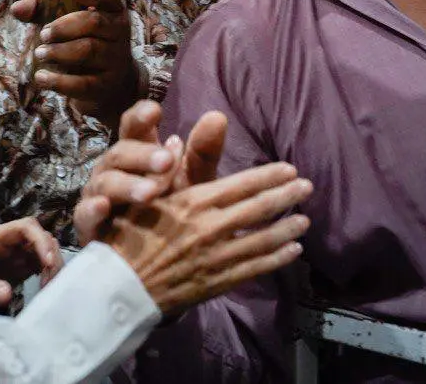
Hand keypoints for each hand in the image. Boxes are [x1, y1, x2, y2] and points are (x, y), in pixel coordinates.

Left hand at [0, 218, 61, 328]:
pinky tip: (45, 287)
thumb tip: (7, 293)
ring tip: (48, 286)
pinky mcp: (18, 268)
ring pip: (43, 250)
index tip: (46, 261)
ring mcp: (14, 255)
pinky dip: (47, 274)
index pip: (25, 227)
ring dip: (51, 265)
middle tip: (50, 280)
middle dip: (49, 255)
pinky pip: (39, 265)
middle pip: (39, 237)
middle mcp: (6, 242)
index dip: (40, 240)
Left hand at [11, 0, 139, 127]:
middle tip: (43, 34)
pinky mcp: (106, 85)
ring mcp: (116, 60)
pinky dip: (58, 81)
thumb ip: (41, 10)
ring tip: (40, 54)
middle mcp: (119, 32)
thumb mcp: (65, 22)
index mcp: (111, 10)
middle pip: (94, 22)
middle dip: (64, 27)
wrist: (110, 83)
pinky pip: (83, 83)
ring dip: (59, 52)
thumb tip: (17, 9)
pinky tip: (41, 77)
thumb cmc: (82, 42)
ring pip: (88, 51)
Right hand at [74, 100, 228, 245]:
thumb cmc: (172, 215)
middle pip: (120, 152)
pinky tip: (104, 207)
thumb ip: (203, 154)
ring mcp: (98, 195)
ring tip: (150, 194)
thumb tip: (217, 117)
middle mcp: (113, 169)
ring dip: (127, 185)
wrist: (154, 263)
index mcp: (138, 154)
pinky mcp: (87, 224)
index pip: (133, 127)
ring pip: (105, 181)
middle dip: (143, 155)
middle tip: (167, 161)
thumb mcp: (193, 184)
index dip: (140, 117)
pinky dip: (92, 209)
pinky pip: (84, 213)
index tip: (155, 111)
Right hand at [102, 159, 311, 315]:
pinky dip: (277, 259)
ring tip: (305, 220)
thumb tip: (175, 140)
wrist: (118, 285)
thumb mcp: (146, 196)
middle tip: (307, 187)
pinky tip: (293, 252)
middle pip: (257, 209)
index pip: (241, 185)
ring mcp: (215, 257)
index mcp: (193, 202)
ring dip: (287, 228)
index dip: (268, 176)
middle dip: (285, 196)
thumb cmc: (127, 234)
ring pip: (261, 240)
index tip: (289, 169)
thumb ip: (167, 171)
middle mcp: (209, 228)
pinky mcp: (216, 282)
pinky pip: (254, 268)